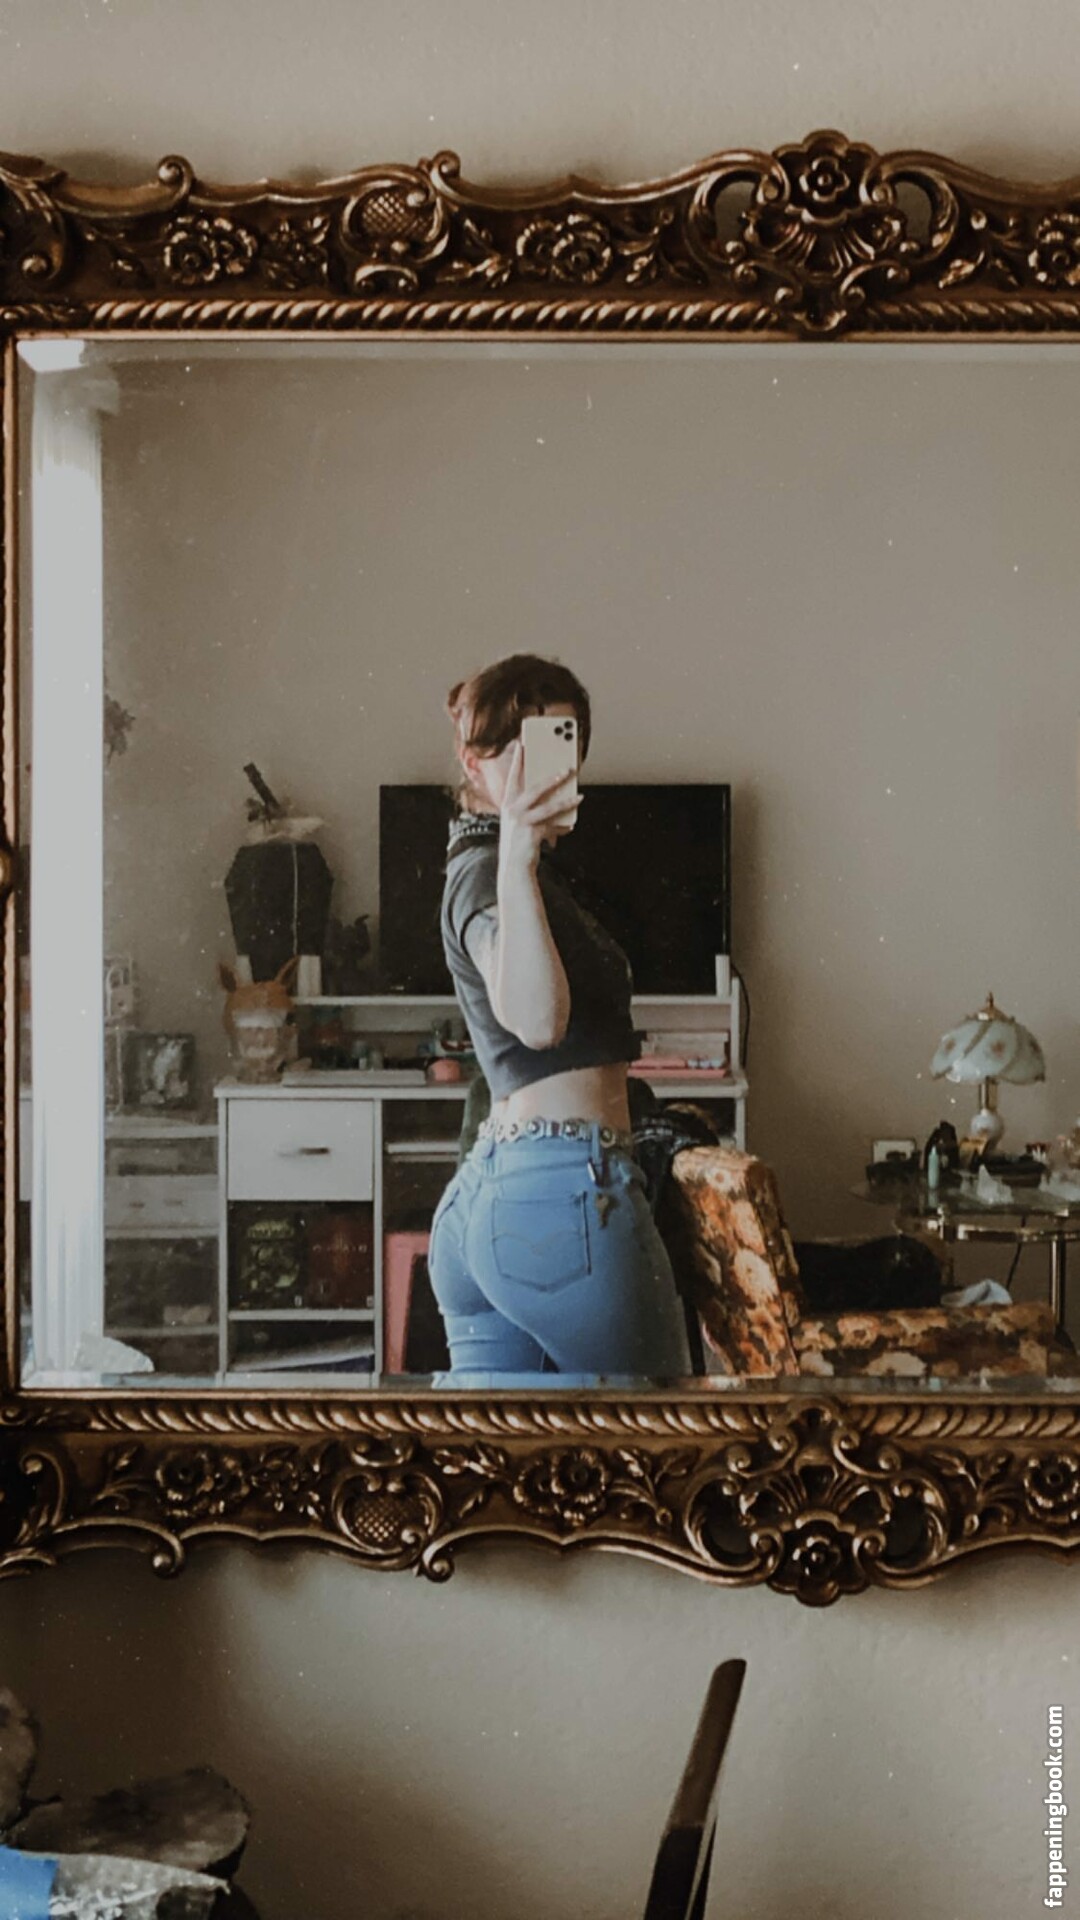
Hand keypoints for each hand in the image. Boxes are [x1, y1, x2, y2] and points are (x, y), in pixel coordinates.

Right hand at [498, 741, 578, 870]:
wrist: (513, 867)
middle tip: (568, 769)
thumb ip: (536, 810)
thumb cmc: (519, 842)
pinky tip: (571, 824)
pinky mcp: (532, 832)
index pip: (513, 777)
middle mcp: (512, 810)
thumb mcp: (522, 822)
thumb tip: (558, 801)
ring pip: (547, 805)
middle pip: (535, 788)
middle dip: (552, 778)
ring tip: (579, 796)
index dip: (517, 760)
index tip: (521, 744)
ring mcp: (521, 821)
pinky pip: (553, 824)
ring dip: (565, 799)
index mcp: (508, 803)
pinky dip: (563, 825)